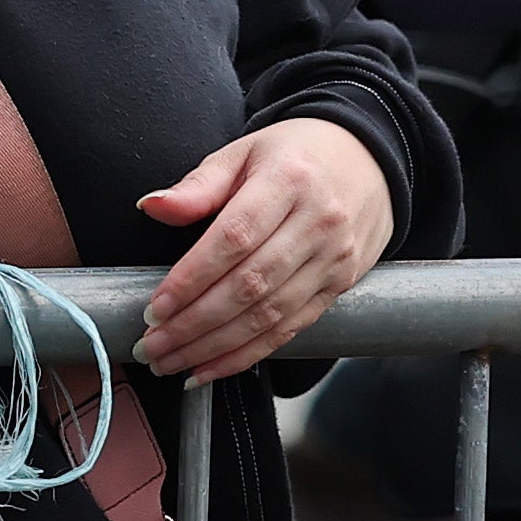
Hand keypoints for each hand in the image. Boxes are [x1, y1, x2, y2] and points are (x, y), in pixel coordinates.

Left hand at [135, 118, 392, 381]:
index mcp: (288, 180)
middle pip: (250, 285)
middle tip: (152, 346)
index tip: (155, 307)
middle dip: (194, 324)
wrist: (370, 162)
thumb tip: (151, 207)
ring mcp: (333, 259)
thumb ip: (198, 185)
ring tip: (172, 362)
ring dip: (214, 347)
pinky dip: (247, 355)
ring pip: (268, 315)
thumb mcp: (245, 153)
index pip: (234, 238)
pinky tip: (210, 367)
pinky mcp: (339, 286)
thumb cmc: (296, 156)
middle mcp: (317, 223)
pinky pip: (290, 329)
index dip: (192, 278)